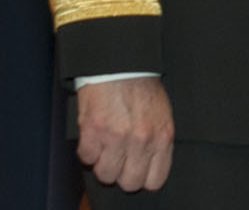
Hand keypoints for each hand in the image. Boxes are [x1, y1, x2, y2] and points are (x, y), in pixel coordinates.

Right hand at [76, 75, 173, 191]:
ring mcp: (117, 138)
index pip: (155, 180)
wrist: (122, 65)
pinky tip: (94, 136)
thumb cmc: (143, 88)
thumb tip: (150, 164)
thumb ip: (157, 140)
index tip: (136, 170)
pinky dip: (87, 151)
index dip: (143, 178)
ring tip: (105, 146)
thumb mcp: (162, 114)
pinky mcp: (94, 132)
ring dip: (102, 163)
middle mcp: (142, 141)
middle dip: (121, 174)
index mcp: (162, 136)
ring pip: (105, 175)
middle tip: (118, 159)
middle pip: (129, 183)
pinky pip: (86, 159)